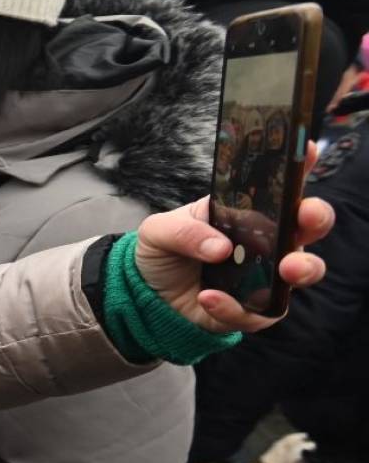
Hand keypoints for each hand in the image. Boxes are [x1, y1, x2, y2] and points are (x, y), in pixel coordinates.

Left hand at [133, 157, 331, 331]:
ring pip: (303, 272)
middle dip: (316, 219)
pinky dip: (234, 307)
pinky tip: (208, 298)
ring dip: (302, 268)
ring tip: (286, 269)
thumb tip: (220, 248)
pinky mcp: (253, 310)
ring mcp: (265, 276)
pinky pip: (259, 313)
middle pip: (309, 226)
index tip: (305, 150)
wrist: (146, 294)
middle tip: (306, 217)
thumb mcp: (158, 231)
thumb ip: (183, 231)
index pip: (279, 187)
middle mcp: (267, 241)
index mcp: (247, 212)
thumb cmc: (163, 252)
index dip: (297, 168)